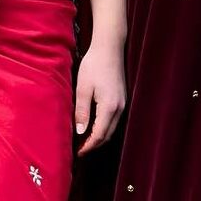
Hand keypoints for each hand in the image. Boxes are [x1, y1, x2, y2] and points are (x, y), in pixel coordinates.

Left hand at [74, 36, 125, 153]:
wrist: (109, 48)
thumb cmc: (94, 65)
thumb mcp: (83, 87)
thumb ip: (82, 111)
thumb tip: (80, 132)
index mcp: (109, 107)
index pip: (99, 135)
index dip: (89, 146)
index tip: (78, 153)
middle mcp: (120, 108)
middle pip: (108, 135)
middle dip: (94, 145)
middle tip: (80, 150)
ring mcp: (123, 104)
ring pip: (112, 128)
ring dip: (100, 137)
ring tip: (85, 140)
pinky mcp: (122, 99)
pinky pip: (114, 119)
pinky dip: (104, 127)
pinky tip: (94, 125)